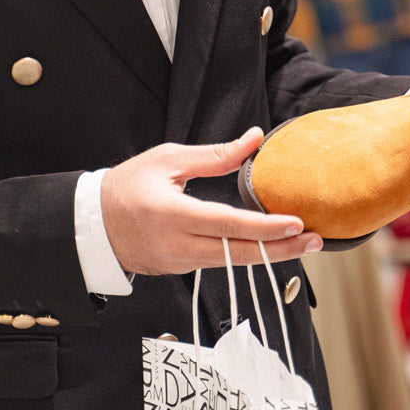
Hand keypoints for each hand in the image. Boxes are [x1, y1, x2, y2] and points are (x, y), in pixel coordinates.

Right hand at [101, 127, 323, 275]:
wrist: (93, 225)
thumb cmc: (127, 186)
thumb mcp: (168, 159)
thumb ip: (214, 155)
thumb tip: (253, 139)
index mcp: (174, 215)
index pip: (229, 225)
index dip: (266, 228)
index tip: (297, 224)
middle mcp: (179, 246)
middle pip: (239, 253)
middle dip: (281, 249)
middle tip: (316, 242)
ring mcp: (179, 263)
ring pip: (231, 262)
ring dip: (267, 253)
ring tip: (301, 243)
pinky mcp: (180, 270)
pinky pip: (218, 262)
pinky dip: (244, 254)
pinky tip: (266, 245)